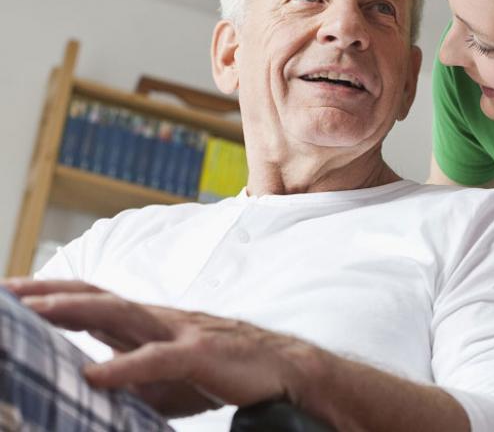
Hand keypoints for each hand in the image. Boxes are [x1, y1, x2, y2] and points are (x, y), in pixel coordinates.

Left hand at [2, 279, 313, 416]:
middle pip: (96, 296)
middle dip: (48, 292)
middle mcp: (158, 318)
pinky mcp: (199, 354)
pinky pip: (157, 359)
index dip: (51, 294)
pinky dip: (124, 366)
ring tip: (34, 312)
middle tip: (4, 291)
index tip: (10, 295)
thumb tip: (86, 390)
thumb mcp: (163, 381)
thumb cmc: (221, 371)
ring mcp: (179, 332)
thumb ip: (126, 378)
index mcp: (148, 322)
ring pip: (121, 314)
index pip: (92, 299)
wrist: (280, 369)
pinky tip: (94, 376)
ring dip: (75, 311)